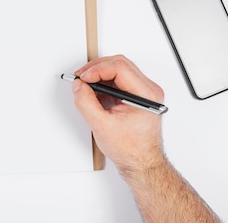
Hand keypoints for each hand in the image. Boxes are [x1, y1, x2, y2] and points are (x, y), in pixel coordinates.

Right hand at [72, 55, 165, 174]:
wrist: (141, 163)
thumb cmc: (131, 150)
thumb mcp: (102, 126)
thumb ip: (86, 103)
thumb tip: (79, 86)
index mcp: (146, 95)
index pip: (120, 67)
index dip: (97, 70)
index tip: (83, 78)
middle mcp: (148, 90)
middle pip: (119, 64)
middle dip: (96, 69)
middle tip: (81, 78)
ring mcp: (143, 92)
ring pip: (118, 70)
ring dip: (99, 75)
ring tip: (85, 86)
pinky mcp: (135, 95)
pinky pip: (118, 80)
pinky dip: (103, 83)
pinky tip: (94, 93)